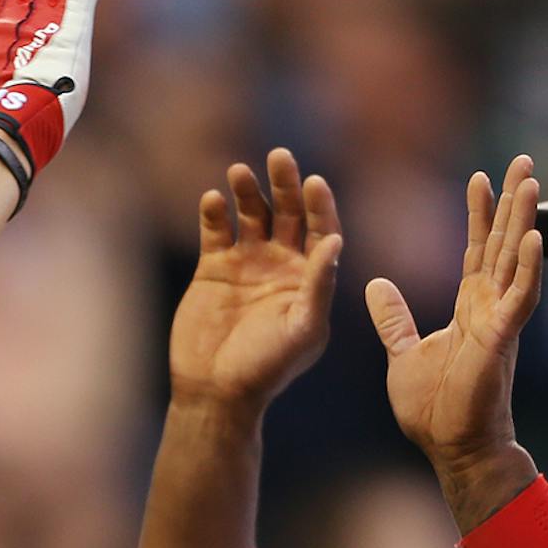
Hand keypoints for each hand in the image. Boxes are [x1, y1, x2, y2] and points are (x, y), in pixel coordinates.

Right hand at [169, 150, 342, 412]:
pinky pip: (215, 231)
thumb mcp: (302, 329)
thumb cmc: (266, 368)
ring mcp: (246, 264)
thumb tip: (335, 240)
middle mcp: (280, 264)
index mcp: (308, 278)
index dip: (319, 204)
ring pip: (250, 215)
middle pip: (287, 212)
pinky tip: (213, 200)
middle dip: (285, 184)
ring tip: (239, 171)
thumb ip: (319, 285)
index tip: (315, 182)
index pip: (320, 229)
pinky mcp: (213, 269)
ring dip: (247, 191)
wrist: (216, 391)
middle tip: (279, 156)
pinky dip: (214, 212)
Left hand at [366, 155, 543, 476]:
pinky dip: (525, 267)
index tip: (480, 177)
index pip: (476, 250)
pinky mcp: (501, 340)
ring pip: (513, 260)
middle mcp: (488, 308)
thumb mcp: (402, 352)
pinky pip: (517, 297)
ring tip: (531, 180)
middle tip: (521, 159)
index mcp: (468, 309)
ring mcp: (499, 322)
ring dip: (523, 219)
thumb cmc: (433, 408)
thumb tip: (376, 284)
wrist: (451, 447)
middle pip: (500, 243)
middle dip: (510, 201)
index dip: (478, 214)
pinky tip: (533, 236)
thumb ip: (394, 318)